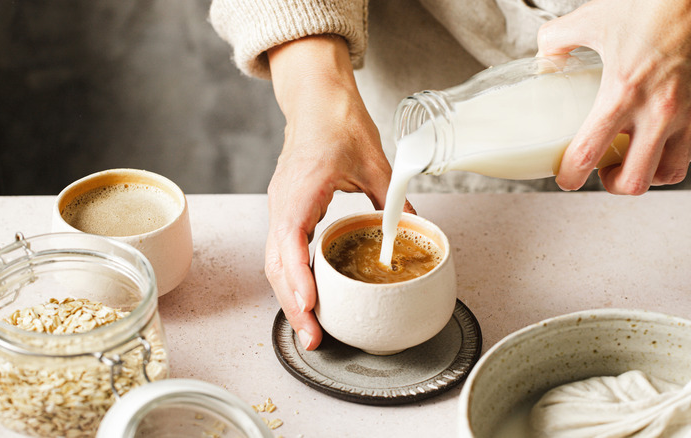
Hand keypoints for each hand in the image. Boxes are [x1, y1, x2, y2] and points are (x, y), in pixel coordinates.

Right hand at [266, 35, 413, 349]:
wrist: (316, 99)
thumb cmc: (338, 122)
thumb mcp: (375, 161)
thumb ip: (394, 199)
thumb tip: (415, 230)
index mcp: (301, 190)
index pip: (290, 242)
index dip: (299, 277)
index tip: (311, 305)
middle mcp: (283, 204)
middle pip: (276, 264)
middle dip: (293, 303)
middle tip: (314, 337)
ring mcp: (281, 208)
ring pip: (275, 263)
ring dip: (290, 297)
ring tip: (310, 328)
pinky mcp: (286, 210)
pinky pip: (282, 252)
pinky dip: (292, 278)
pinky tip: (308, 297)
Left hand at [537, 0, 690, 193]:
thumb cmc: (650, 2)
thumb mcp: (591, 19)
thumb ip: (557, 41)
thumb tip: (544, 59)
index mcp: (621, 92)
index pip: (588, 154)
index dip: (570, 175)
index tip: (567, 178)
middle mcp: (658, 109)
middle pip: (634, 180)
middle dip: (614, 184)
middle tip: (606, 171)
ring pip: (673, 172)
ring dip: (652, 174)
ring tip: (640, 159)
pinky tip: (679, 143)